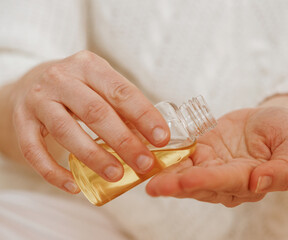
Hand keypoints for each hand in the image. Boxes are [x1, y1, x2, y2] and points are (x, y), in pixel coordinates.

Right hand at [9, 50, 169, 192]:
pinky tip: (74, 186)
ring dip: (94, 156)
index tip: (161, 138)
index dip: (144, 116)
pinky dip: (54, 172)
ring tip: (117, 175)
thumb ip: (123, 108)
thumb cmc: (79, 88)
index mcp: (89, 65)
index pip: (121, 91)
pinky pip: (34, 151)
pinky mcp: (21, 121)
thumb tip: (151, 140)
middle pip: (95, 112)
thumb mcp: (101, 86)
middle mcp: (61, 78)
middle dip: (124, 141)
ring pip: (66, 131)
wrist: (33, 82)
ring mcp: (38, 99)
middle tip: (144, 163)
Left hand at [146, 96, 287, 206]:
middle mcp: (226, 180)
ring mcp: (210, 166)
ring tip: (144, 173)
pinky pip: (181, 156)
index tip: (184, 180)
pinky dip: (165, 157)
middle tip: (152, 185)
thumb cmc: (285, 133)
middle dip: (175, 185)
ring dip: (165, 175)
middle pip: (198, 184)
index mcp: (249, 181)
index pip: (224, 183)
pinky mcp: (200, 151)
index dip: (204, 182)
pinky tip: (149, 154)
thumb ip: (283, 169)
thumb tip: (259, 183)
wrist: (270, 121)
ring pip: (185, 174)